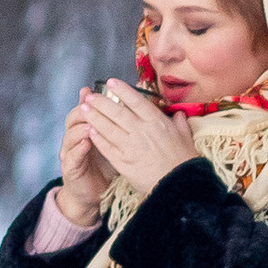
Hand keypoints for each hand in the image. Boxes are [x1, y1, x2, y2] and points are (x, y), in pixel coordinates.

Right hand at [57, 96, 111, 225]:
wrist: (92, 194)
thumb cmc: (104, 166)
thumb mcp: (111, 143)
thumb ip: (113, 126)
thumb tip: (123, 103)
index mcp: (83, 130)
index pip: (82, 109)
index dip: (86, 100)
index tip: (93, 92)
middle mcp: (73, 139)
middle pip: (72, 119)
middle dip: (82, 111)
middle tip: (92, 104)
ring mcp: (69, 153)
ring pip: (70, 135)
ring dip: (79, 128)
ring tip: (90, 123)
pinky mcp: (69, 169)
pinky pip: (72, 157)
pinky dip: (78, 149)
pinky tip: (86, 143)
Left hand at [79, 80, 196, 194]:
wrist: (179, 185)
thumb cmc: (184, 161)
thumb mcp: (185, 137)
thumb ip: (179, 123)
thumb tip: (178, 114)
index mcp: (156, 122)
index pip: (135, 100)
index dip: (121, 90)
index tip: (110, 82)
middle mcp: (141, 131)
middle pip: (116, 112)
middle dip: (101, 102)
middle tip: (89, 96)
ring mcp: (131, 147)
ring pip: (108, 128)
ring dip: (94, 117)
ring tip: (83, 109)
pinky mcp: (124, 162)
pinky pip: (107, 148)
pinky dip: (98, 139)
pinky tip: (90, 132)